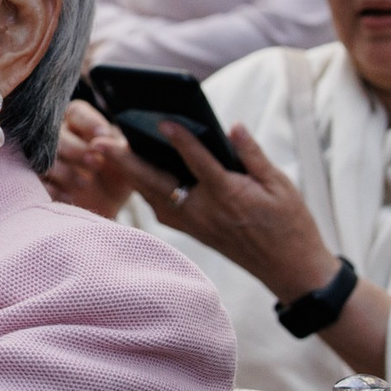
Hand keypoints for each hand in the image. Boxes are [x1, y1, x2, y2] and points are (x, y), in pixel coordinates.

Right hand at [44, 98, 137, 217]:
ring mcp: (44, 158)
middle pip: (56, 134)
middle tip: (96, 163)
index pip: (77, 112)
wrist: (107, 208)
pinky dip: (54, 189)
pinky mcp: (37, 181)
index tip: (103, 135)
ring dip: (65, 171)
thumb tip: (105, 140)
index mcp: (80, 123)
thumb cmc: (116, 177)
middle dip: (76, 149)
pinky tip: (71, 196)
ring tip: (85, 183)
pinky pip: (36, 182)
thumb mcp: (126, 163)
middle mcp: (58, 136)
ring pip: (44, 158)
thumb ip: (120, 149)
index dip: (89, 122)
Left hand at [115, 121, 341, 302]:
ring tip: (107, 152)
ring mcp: (196, 225)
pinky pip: (161, 210)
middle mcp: (206, 212)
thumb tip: (232, 127)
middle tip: (100, 142)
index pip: (200, 162)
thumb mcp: (281, 184)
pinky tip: (134, 174)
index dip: (181, 140)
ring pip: (153, 198)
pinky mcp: (194, 233)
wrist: (290, 269)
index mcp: (230, 195)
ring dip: (129, 175)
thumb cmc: (290, 224)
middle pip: (158, 183)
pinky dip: (144, 191)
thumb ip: (253, 155)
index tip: (162, 120)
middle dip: (127, 162)